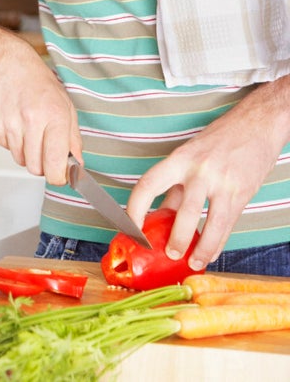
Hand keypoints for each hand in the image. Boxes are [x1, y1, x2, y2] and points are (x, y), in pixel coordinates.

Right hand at [0, 36, 81, 183]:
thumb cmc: (36, 81)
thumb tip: (76, 165)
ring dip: (25, 150)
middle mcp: (30, 120)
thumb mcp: (65, 104)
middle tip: (44, 145)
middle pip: (35, 168)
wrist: (4, 62)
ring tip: (27, 126)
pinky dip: (11, 140)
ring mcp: (7, 123)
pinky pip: (5, 147)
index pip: (54, 167)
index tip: (60, 173)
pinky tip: (13, 119)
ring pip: (19, 159)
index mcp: (53, 115)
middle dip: (42, 163)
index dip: (58, 176)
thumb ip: (73, 138)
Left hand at [126, 76, 289, 269]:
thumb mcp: (189, 157)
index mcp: (180, 159)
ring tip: (191, 262)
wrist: (256, 125)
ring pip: (210, 224)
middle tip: (169, 253)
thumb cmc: (219, 141)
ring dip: (199, 248)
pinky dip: (217, 244)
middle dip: (175, 238)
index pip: (149, 184)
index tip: (130, 228)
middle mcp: (199, 170)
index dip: (135, 208)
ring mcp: (222, 182)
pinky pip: (227, 225)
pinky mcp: (241, 193)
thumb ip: (175, 186)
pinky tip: (210, 254)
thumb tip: (159, 216)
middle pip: (183, 212)